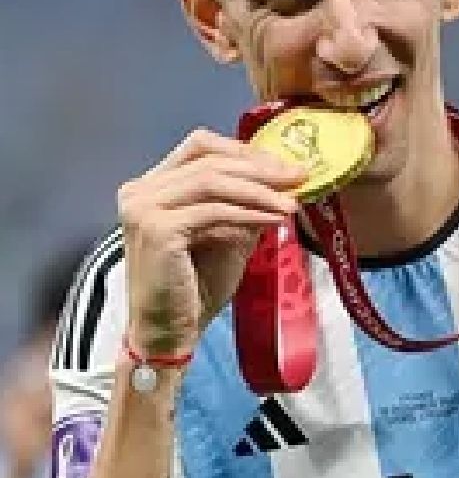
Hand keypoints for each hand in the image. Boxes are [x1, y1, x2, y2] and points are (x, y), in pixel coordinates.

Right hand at [118, 130, 304, 356]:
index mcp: (152, 186)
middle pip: (209, 160)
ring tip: (293, 200)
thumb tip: (285, 181)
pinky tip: (277, 218)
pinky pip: (214, 211)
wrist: (168, 330)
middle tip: (300, 176)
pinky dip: (250, 212)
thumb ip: (246, 205)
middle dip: (260, 167)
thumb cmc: (195, 287)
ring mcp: (143, 208)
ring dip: (260, 190)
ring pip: (213, 181)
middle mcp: (140, 191)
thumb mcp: (229, 235)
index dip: (244, 151)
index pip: (199, 147)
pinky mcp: (157, 230)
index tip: (285, 164)